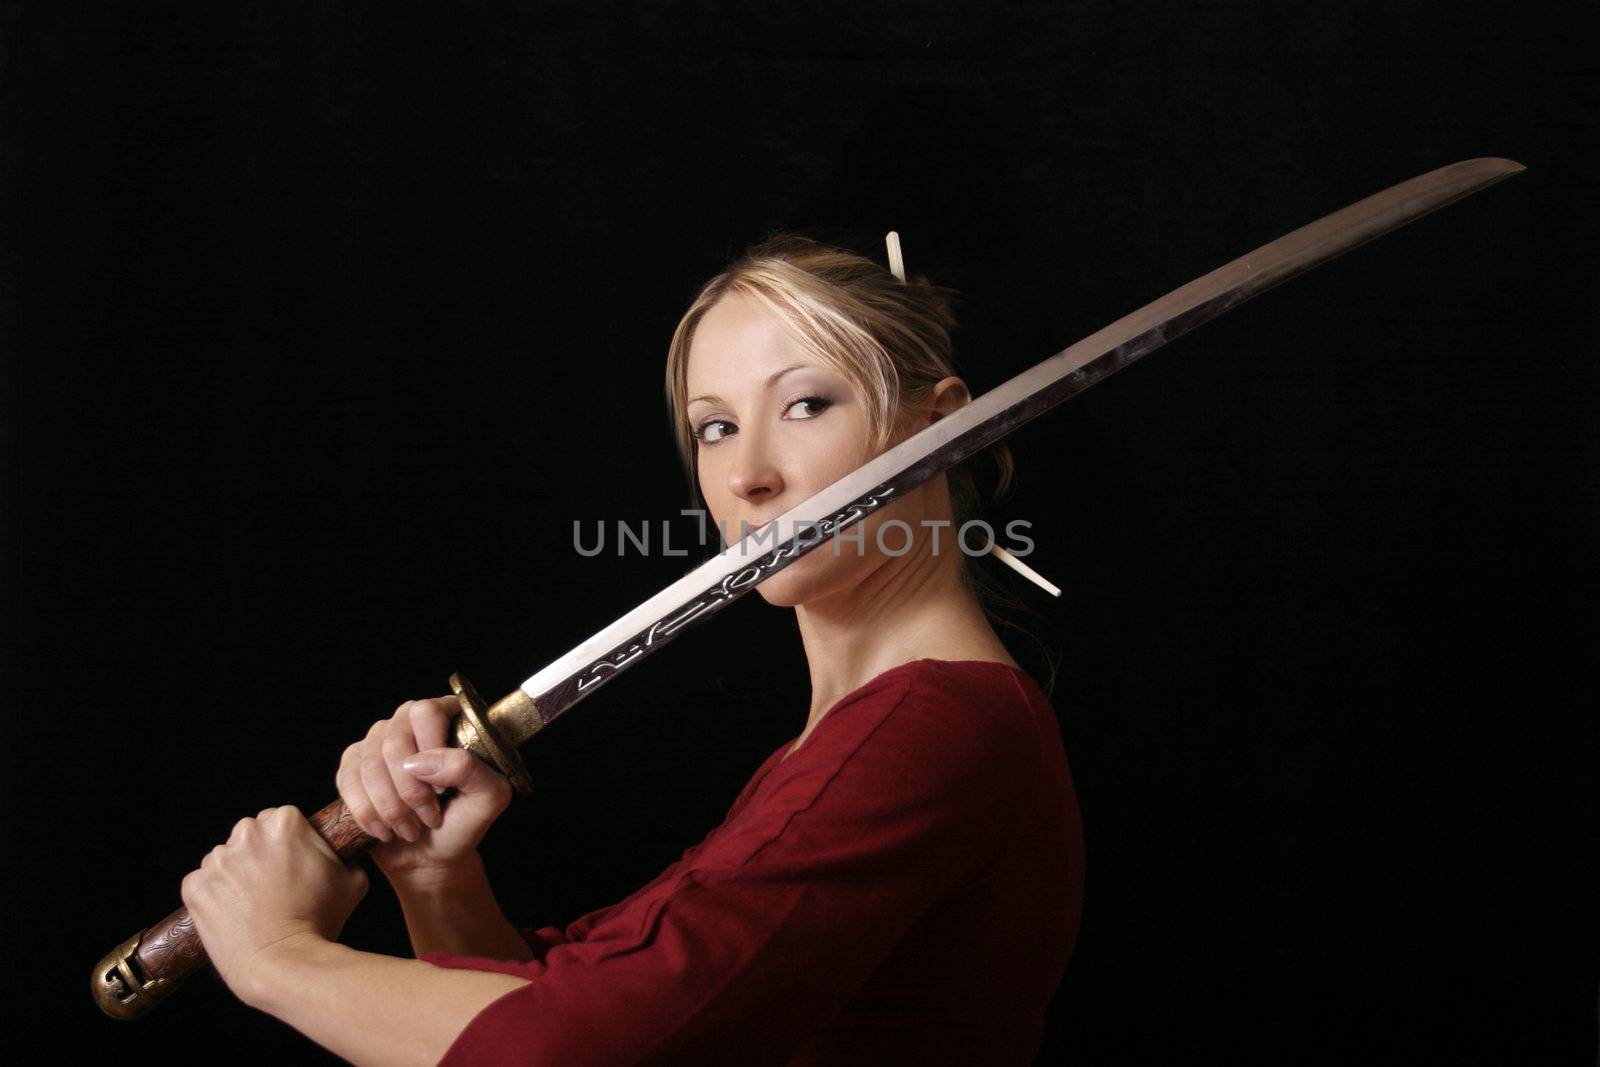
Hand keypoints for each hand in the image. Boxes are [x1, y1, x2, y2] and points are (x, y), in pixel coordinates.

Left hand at [181, 806, 367, 1005]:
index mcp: (285, 823)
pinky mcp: (194, 886)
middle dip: (260, 853)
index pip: (281, 818)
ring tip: (254, 904)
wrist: (283, 963)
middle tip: (274, 885)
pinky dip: (214, 895)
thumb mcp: (352, 880)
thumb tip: (340, 852)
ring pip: (225, 858)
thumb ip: (341, 855)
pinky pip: (202, 882)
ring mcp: (216, 861)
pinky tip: (234, 913)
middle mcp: (246, 834)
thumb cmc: (319, 922)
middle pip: (250, 834)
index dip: (289, 842)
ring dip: (236, 873)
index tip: (292, 863)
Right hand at [335, 697, 512, 884]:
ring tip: (412, 828)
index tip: (443, 789)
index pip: (427, 713)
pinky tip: (387, 830)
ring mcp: (377, 740)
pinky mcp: (353, 765)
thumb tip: (421, 761)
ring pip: (370, 765)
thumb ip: (470, 770)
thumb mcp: (488, 797)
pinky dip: (368, 814)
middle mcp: (408, 720)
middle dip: (411, 791)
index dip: (431, 750)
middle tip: (430, 816)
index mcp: (448, 717)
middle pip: (394, 742)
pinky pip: (348, 781)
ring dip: (392, 808)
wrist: (430, 855)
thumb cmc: (463, 822)